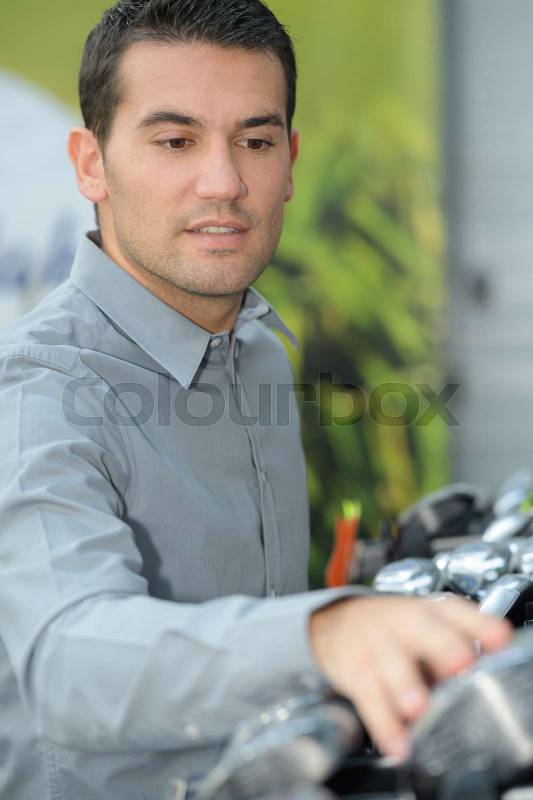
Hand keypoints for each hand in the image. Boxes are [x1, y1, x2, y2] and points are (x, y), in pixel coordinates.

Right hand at [309, 594, 511, 759]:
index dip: (479, 624)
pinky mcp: (354, 671)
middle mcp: (403, 621)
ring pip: (389, 662)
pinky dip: (382, 723)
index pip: (457, 611)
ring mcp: (376, 643)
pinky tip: (396, 742)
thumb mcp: (428, 627)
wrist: (338, 624)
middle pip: (421, 628)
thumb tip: (493, 672)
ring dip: (404, 684)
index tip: (498, 639)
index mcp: (430, 610)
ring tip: (417, 708)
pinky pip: (368, 697)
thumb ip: (461, 647)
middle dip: (441, 646)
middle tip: (458, 663)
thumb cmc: (394, 631)